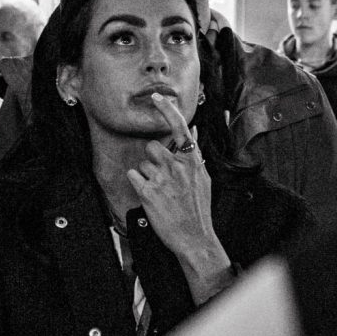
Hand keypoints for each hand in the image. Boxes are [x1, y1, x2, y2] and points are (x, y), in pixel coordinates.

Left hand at [127, 93, 233, 304]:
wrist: (195, 238)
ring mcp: (162, 179)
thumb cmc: (199, 209)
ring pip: (143, 163)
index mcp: (192, 161)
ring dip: (147, 174)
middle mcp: (177, 166)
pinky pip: (133, 175)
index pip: (179, 127)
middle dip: (153, 159)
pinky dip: (137, 184)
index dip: (167, 110)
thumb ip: (195, 153)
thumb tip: (193, 130)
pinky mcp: (148, 192)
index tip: (157, 97)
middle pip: (152, 147)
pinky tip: (148, 195)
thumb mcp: (203, 178)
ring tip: (159, 191)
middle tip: (162, 177)